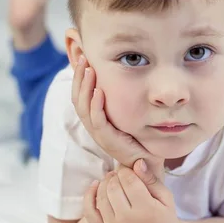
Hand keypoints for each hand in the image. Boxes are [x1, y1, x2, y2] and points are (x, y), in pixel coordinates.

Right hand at [72, 57, 162, 175]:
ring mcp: (99, 134)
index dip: (79, 78)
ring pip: (84, 108)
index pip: (80, 96)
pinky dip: (96, 105)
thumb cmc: (139, 139)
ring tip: (90, 69)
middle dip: (80, 77)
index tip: (83, 59)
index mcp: (95, 120)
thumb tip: (123, 76)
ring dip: (86, 87)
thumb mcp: (127, 115)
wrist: (146, 164)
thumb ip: (121, 100)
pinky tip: (99, 91)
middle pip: (77, 99)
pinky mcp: (108, 140)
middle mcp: (93, 126)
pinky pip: (97, 121)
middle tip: (83, 58)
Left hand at [84, 161, 182, 222]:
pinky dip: (89, 197)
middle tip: (122, 173)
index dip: (127, 170)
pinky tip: (95, 185)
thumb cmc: (166, 217)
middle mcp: (127, 220)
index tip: (130, 168)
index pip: (129, 181)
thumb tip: (138, 162)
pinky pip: (90, 213)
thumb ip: (151, 179)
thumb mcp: (166, 197)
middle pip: (113, 187)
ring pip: (101, 197)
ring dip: (105, 183)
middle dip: (116, 175)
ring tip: (113, 179)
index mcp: (146, 209)